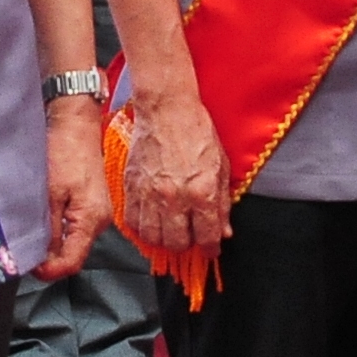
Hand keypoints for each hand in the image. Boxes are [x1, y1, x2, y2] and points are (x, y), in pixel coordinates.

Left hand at [35, 100, 109, 278]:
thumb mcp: (49, 194)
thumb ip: (49, 230)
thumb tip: (43, 261)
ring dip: (53, 242)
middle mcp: (100, 220)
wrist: (76, 124)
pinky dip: (59, 228)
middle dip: (50, 258)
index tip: (28, 267)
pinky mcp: (93, 204)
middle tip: (24, 249)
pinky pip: (76, 226)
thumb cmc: (63, 152)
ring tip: (31, 233)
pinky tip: (44, 220)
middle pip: (74, 253)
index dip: (49, 271)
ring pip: (74, 240)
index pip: (72, 262)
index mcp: (92, 220)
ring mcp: (98, 212)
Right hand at [120, 74, 231, 259]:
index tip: (211, 247)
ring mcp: (150, 194)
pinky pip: (132, 222)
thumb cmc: (196, 132)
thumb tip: (223, 230)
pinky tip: (151, 221)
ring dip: (163, 239)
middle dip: (187, 244)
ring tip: (170, 231)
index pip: (207, 237)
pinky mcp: (132, 187)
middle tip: (190, 236)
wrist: (167, 110)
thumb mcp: (221, 167)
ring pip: (153, 237)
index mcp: (201, 192)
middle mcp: (175, 197)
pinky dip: (142, 227)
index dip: (211, 247)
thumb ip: (222, 203)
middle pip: (177, 243)